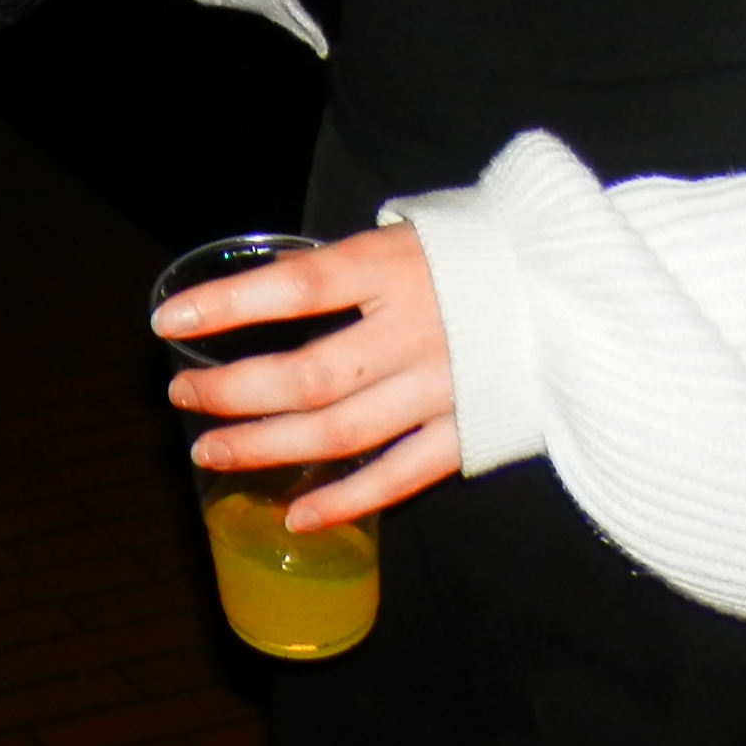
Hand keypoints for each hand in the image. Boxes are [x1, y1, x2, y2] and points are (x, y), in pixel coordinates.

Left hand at [152, 223, 462, 532]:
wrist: (577, 291)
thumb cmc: (477, 254)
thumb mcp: (410, 234)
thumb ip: (348, 268)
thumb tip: (271, 288)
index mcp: (394, 269)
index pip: (295, 288)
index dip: (228, 305)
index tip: (168, 321)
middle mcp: (415, 331)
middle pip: (307, 374)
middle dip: (233, 390)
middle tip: (181, 396)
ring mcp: (444, 387)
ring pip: (341, 433)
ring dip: (268, 447)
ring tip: (212, 451)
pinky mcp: (469, 431)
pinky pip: (400, 475)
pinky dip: (346, 499)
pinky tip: (297, 511)